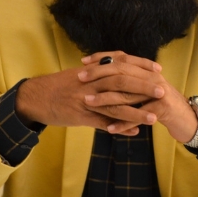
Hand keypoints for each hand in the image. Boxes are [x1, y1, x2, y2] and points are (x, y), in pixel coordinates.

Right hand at [15, 53, 163, 133]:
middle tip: (162, 91)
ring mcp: (86, 99)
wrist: (35, 97)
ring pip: (114, 105)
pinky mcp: (80, 116)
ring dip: (136, 112)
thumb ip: (100, 71)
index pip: (121, 63)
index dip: (141, 65)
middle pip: (121, 82)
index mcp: (93, 70)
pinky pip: (103, 123)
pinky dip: (120, 128)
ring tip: (153, 118)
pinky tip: (135, 133)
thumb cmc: (59, 85)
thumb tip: (121, 68)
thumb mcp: (81, 74)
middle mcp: (91, 82)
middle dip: (143, 87)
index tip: (158, 69)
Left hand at [78, 51, 197, 141]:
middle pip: (122, 71)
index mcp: (145, 71)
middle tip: (80, 78)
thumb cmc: (160, 106)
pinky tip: (110, 129)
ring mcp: (158, 92)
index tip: (83, 62)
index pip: (121, 58)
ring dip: (106, 98)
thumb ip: (128, 83)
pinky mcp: (163, 109)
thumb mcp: (143, 91)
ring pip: (128, 93)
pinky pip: (139, 115)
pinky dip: (124, 123)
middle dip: (99, 74)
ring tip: (88, 102)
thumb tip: (103, 76)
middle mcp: (152, 77)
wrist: (187, 119)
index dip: (102, 59)